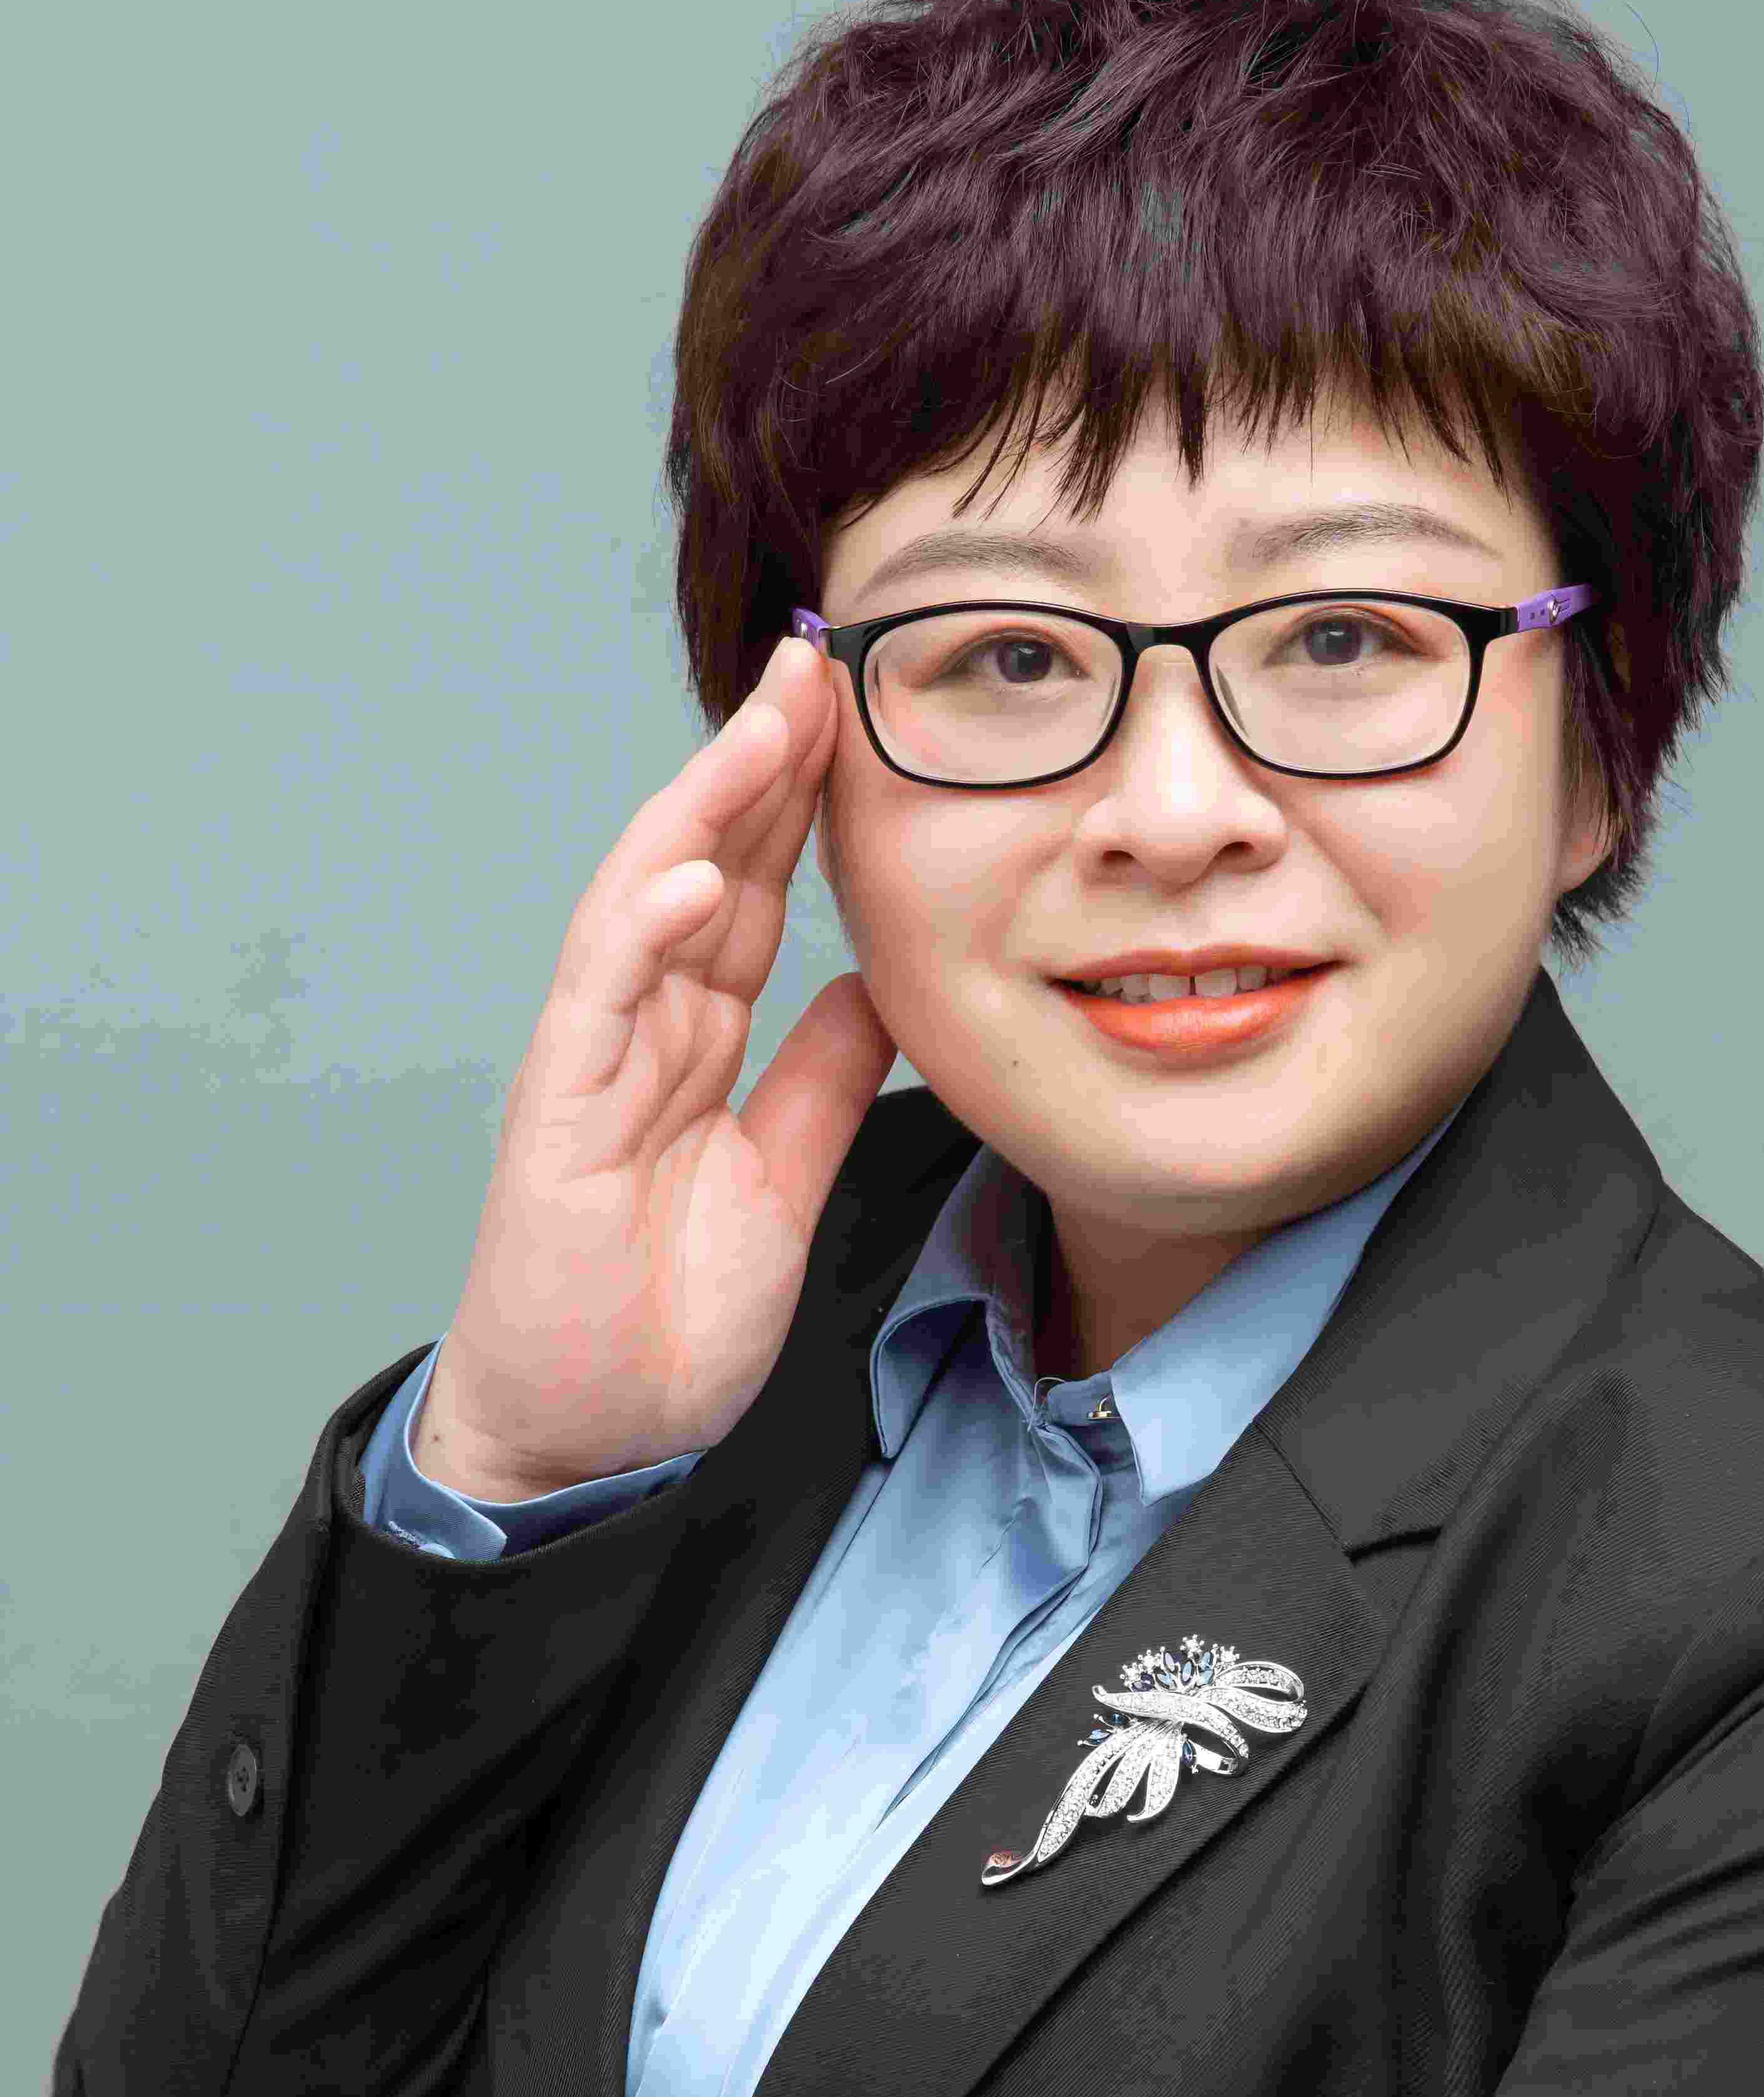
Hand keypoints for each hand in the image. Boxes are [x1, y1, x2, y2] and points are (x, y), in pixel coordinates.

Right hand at [415, 633, 899, 1495]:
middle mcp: (642, 1029)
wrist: (589, 1433)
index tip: (860, 721)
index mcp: (695, 1042)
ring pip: (650, 899)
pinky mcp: (558, 1110)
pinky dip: (646, 926)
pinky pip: (601, 996)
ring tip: (769, 719)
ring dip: (707, 805)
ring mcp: (593, 1060)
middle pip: (706, 866)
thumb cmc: (663, 1317)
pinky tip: (694, 866)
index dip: (801, 808)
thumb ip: (817, 1082)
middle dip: (762, 765)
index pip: (753, 896)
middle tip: (822, 663)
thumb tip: (871, 989)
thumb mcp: (785, 1182)